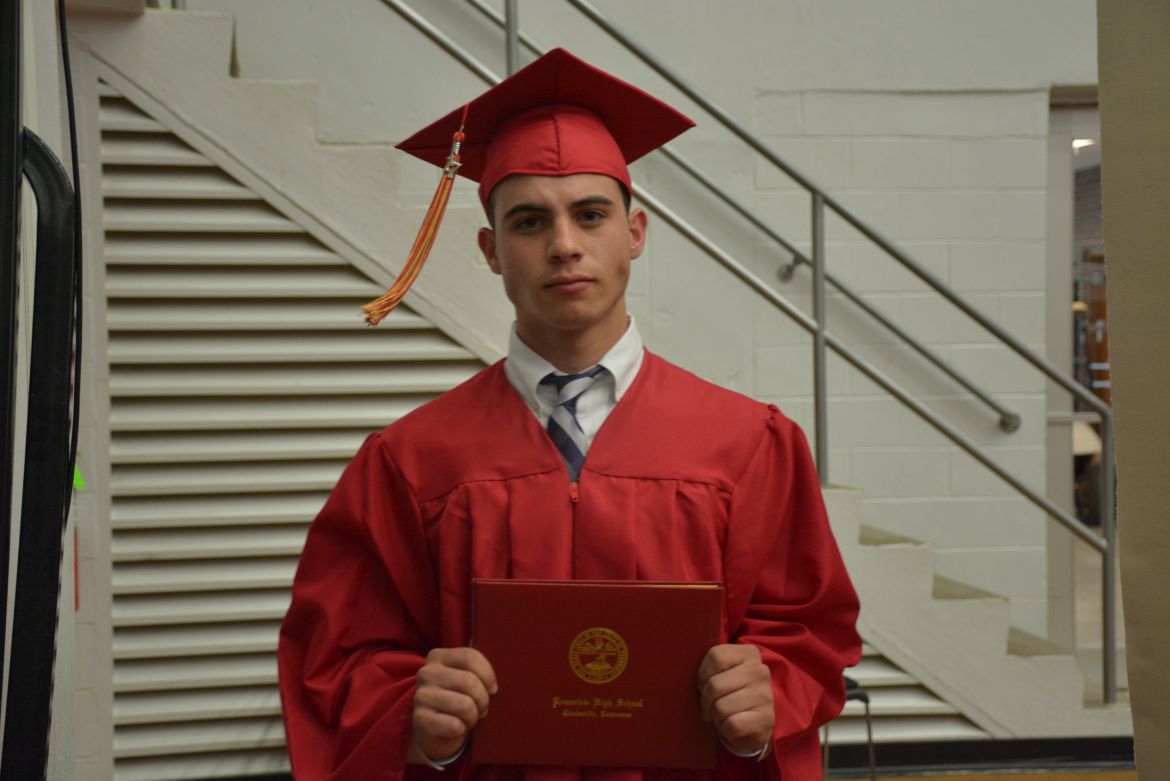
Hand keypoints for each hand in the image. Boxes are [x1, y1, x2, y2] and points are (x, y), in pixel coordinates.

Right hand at [409, 647, 497, 763]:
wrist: (433, 732)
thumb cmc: (457, 700)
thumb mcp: (464, 679)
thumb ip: (477, 672)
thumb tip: (493, 686)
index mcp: (438, 656)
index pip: (471, 657)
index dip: (488, 676)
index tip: (492, 688)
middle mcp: (426, 673)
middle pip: (469, 682)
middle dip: (483, 700)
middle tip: (482, 708)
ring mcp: (421, 695)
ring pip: (465, 705)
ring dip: (473, 716)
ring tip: (469, 718)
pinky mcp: (420, 718)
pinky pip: (455, 725)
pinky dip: (462, 729)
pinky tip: (456, 727)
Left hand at [696, 643, 774, 753]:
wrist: (753, 724)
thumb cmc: (730, 693)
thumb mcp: (723, 672)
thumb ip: (711, 666)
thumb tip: (688, 671)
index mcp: (749, 653)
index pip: (716, 657)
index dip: (703, 675)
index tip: (705, 685)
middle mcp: (760, 670)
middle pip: (715, 684)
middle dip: (706, 700)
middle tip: (709, 706)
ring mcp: (765, 695)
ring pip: (721, 707)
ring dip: (715, 716)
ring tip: (722, 715)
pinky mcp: (766, 718)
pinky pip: (732, 724)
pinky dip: (725, 729)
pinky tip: (730, 726)